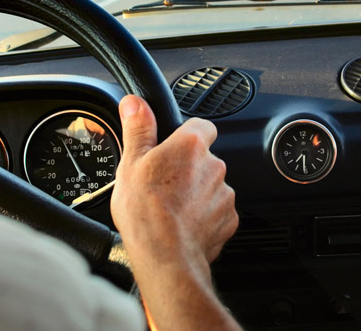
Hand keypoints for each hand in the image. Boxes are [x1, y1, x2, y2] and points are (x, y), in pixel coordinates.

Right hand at [111, 95, 239, 330]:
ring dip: (197, 193)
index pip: (201, 125)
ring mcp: (224, 194)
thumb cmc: (145, 211)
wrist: (165, 256)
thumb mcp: (131, 162)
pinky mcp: (229, 219)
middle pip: (204, 158)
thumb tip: (134, 102)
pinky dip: (204, 217)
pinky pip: (217, 211)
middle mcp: (214, 165)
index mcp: (191, 145)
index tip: (173, 147)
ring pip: (211, 186)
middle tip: (164, 184)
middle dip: (188, 169)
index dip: (186, 135)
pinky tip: (183, 225)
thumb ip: (138, 128)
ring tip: (171, 208)